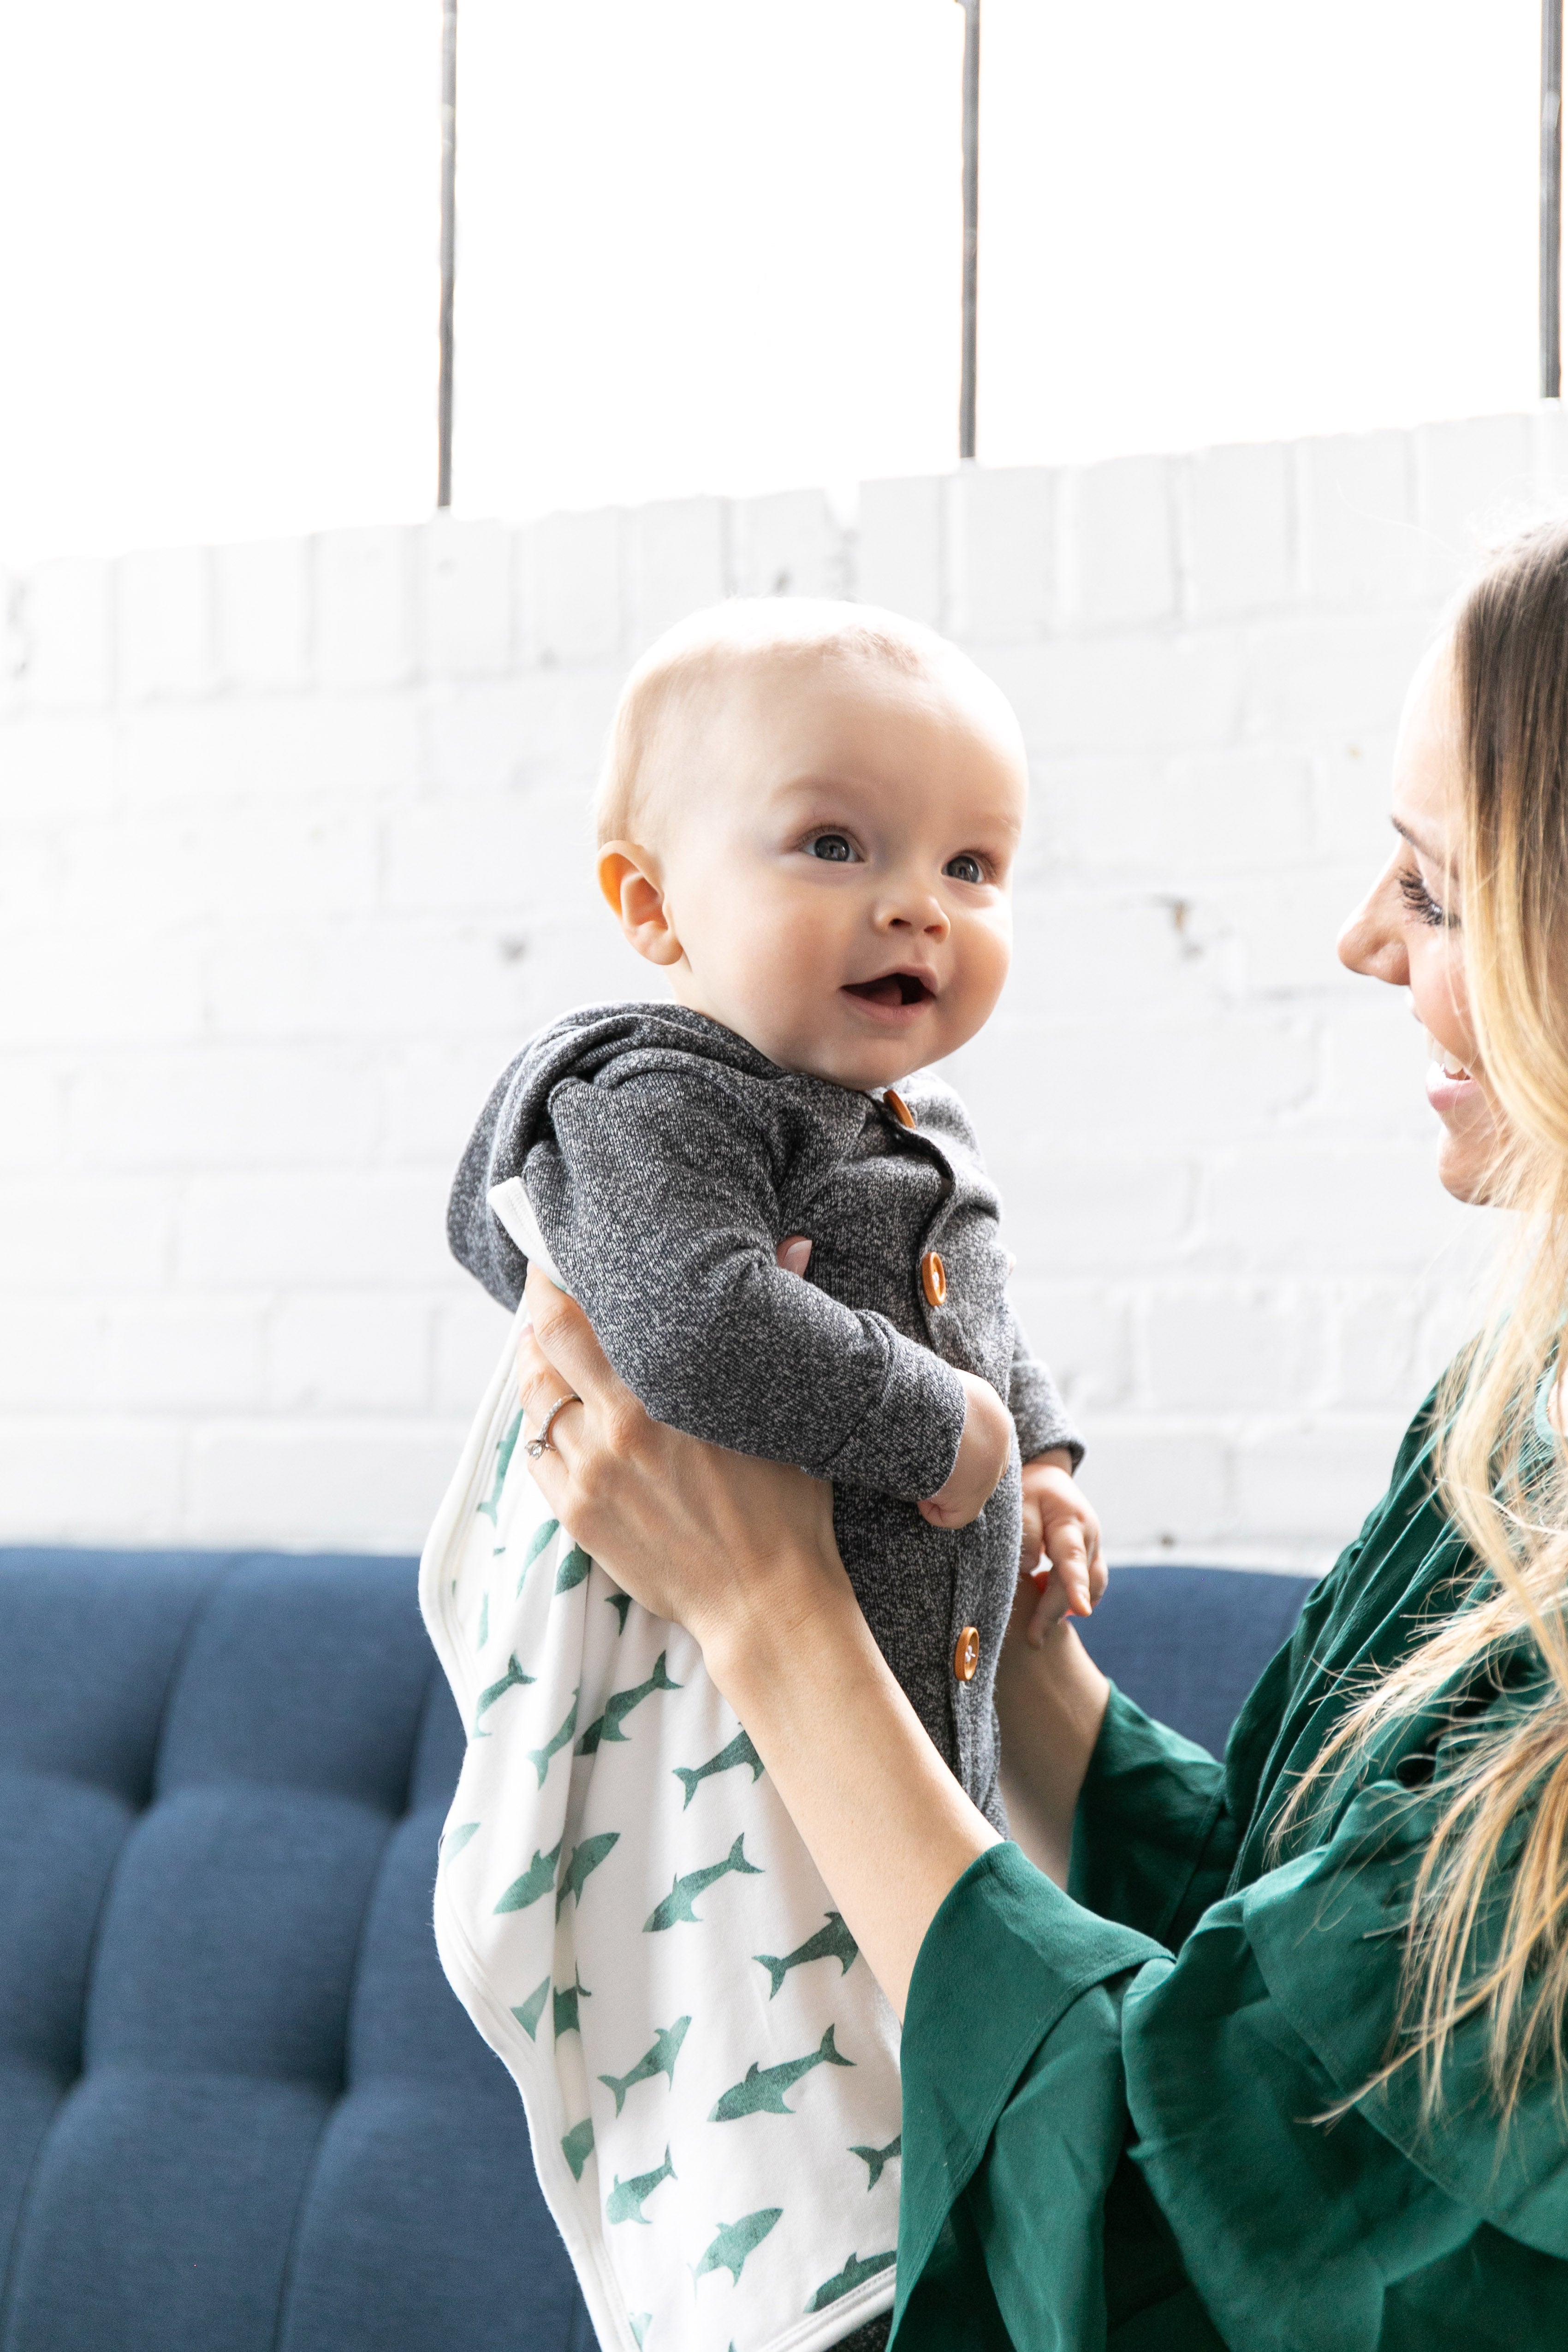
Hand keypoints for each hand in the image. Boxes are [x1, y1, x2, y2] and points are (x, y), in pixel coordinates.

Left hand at [517, 1253, 1001, 2017]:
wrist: (765, 1604)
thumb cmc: (788, 1504)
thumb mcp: (783, 1407)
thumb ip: (778, 1315)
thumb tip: (793, 1243)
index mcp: (665, 1389)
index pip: (584, 1310)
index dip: (563, 1276)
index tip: (565, 1255)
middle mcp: (616, 1424)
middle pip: (544, 1342)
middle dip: (538, 1308)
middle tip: (545, 1290)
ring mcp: (589, 1472)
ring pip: (534, 1399)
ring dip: (536, 1369)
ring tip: (547, 1350)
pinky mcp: (576, 1514)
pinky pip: (536, 1455)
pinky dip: (542, 1428)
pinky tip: (558, 1417)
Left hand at [1019, 1453, 1104, 1638]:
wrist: (1047, 1476)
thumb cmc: (1029, 1488)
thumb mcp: (1022, 1501)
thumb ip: (1025, 1533)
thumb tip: (1030, 1567)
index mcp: (1071, 1521)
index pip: (1074, 1558)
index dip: (1076, 1587)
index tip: (1081, 1612)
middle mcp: (1089, 1538)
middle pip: (1078, 1581)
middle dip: (1056, 1611)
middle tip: (1034, 1639)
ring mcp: (1094, 1549)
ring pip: (1090, 1587)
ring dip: (1067, 1608)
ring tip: (1041, 1629)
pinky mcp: (1090, 1558)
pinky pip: (1089, 1585)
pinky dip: (1072, 1599)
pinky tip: (1049, 1607)